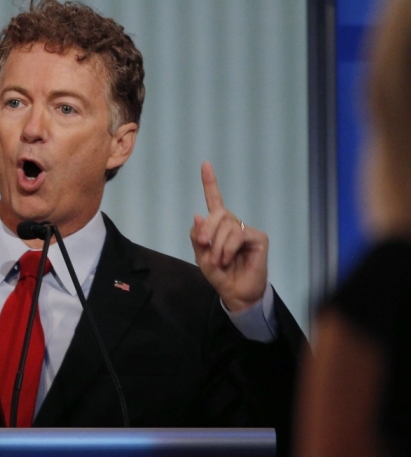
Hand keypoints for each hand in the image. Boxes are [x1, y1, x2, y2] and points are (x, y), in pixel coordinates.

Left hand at [190, 162, 268, 311]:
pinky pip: (238, 234)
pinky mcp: (258, 238)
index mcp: (219, 226)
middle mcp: (233, 224)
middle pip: (218, 212)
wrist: (236, 293)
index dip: (210, 182)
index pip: (215, 200)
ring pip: (227, 225)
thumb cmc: (220, 274)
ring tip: (219, 260)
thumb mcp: (202, 257)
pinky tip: (227, 258)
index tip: (205, 164)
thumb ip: (197, 238)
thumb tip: (197, 215)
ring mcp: (246, 230)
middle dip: (208, 228)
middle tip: (203, 244)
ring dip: (218, 245)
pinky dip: (228, 247)